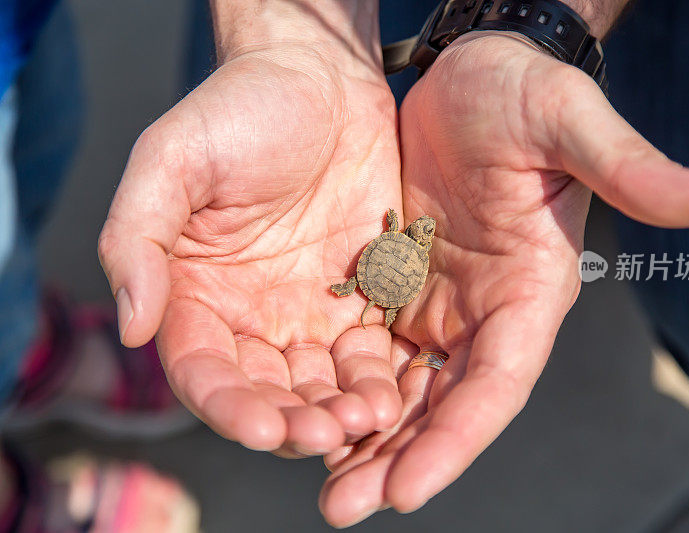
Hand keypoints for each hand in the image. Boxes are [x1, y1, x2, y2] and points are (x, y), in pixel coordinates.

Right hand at [98, 5, 403, 454]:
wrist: (319, 76)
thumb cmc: (238, 109)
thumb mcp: (172, 161)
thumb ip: (139, 240)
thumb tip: (132, 324)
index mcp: (196, 294)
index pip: (205, 371)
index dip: (228, 406)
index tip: (261, 425)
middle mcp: (252, 314)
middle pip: (267, 391)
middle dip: (293, 421)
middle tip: (326, 434)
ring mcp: (310, 309)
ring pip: (320, 384)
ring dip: (340, 412)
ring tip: (367, 420)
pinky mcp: (364, 295)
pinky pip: (369, 352)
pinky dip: (378, 379)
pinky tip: (394, 394)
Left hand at [319, 32, 688, 524]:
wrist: (472, 74)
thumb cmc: (522, 92)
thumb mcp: (568, 120)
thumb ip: (628, 167)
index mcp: (530, 290)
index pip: (497, 382)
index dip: (457, 438)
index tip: (406, 490)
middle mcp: (486, 312)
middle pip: (444, 404)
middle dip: (398, 458)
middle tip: (341, 508)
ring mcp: (440, 303)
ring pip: (402, 387)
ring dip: (364, 437)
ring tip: (323, 486)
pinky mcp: (399, 286)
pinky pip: (369, 349)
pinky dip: (344, 388)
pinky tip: (306, 415)